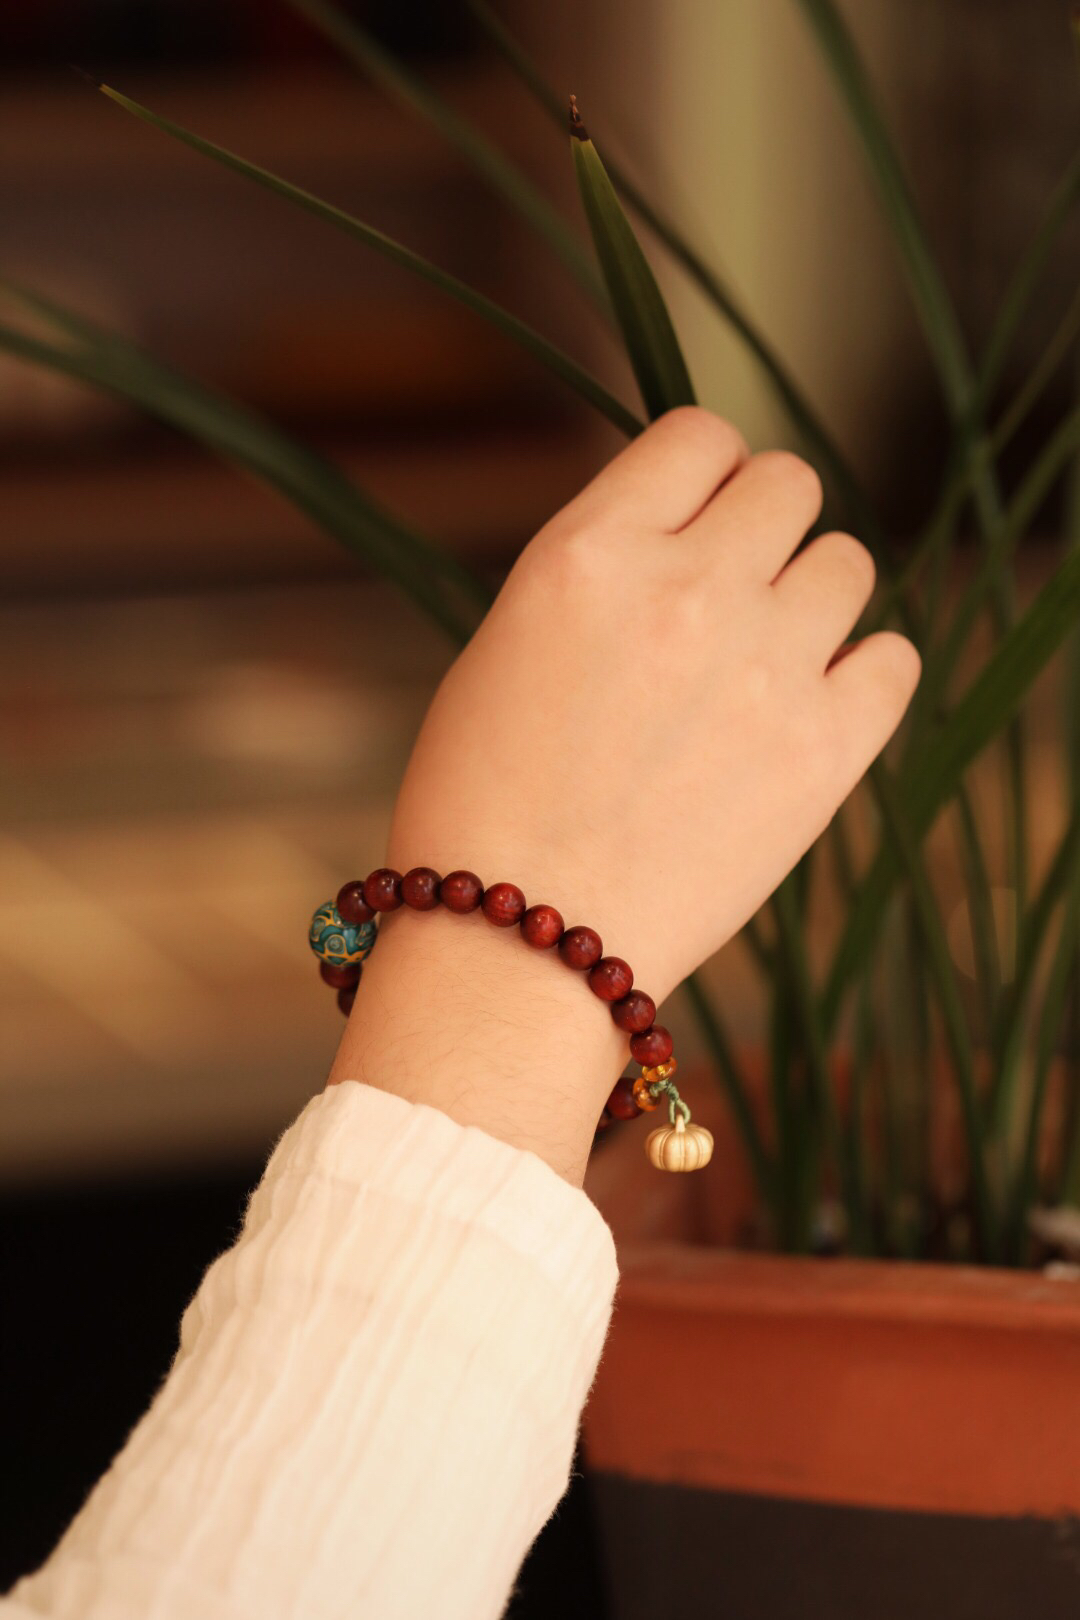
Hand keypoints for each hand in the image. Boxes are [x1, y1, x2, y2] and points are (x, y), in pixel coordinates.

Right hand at [388, 408, 918, 997]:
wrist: (519, 946)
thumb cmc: (486, 802)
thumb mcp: (510, 642)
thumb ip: (609, 570)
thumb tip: (695, 534)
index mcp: (589, 553)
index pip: (699, 436)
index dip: (705, 475)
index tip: (699, 521)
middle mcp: (686, 590)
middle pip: (790, 483)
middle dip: (764, 528)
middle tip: (733, 596)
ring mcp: (764, 668)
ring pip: (849, 561)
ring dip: (813, 599)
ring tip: (764, 664)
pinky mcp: (823, 751)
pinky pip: (894, 658)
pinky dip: (862, 674)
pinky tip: (810, 708)